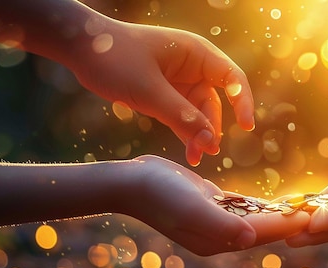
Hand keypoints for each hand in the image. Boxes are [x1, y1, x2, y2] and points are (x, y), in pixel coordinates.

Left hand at [69, 21, 254, 165]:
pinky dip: (185, 133)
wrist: (81, 48)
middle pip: (215, 101)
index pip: (232, 78)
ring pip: (199, 113)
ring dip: (199, 135)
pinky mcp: (166, 94)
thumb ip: (181, 116)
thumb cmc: (115, 57)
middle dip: (212, 127)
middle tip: (206, 152)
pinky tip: (188, 152)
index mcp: (196, 53)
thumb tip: (210, 141)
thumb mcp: (148, 90)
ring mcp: (179, 81)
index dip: (243, 102)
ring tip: (195, 158)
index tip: (246, 127)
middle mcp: (193, 67)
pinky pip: (183, 116)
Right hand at [129, 155, 307, 255]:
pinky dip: (262, 205)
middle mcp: (219, 235)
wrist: (132, 181)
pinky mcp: (212, 205)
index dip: (288, 223)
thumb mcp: (190, 207)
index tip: (314, 215)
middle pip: (262, 228)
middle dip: (289, 220)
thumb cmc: (159, 193)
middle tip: (320, 209)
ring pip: (256, 218)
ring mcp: (215, 221)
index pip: (260, 232)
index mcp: (216, 240)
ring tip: (307, 205)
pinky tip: (279, 200)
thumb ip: (220, 224)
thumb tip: (251, 239)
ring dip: (279, 213)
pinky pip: (244, 208)